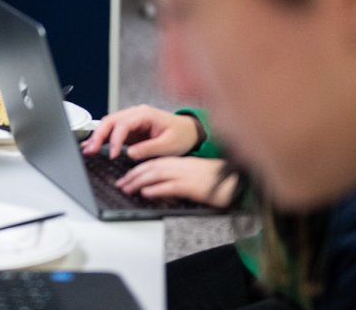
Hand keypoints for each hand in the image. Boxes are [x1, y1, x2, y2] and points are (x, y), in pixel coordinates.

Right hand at [82, 104, 201, 159]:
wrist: (189, 132)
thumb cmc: (182, 136)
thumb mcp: (169, 145)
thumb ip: (149, 148)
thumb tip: (130, 153)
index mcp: (145, 114)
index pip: (123, 124)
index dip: (115, 139)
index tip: (113, 154)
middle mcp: (135, 114)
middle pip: (110, 121)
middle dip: (98, 135)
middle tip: (91, 149)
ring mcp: (131, 121)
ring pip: (108, 125)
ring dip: (97, 136)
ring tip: (88, 149)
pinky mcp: (130, 129)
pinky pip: (112, 131)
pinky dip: (102, 138)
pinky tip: (93, 146)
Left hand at [116, 156, 236, 208]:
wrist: (236, 181)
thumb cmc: (215, 178)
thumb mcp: (191, 174)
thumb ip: (174, 177)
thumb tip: (156, 187)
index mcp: (178, 162)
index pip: (151, 163)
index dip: (135, 170)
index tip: (124, 178)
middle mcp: (179, 166)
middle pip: (149, 168)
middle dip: (131, 176)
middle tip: (119, 184)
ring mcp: (185, 175)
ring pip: (156, 175)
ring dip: (138, 182)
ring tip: (127, 189)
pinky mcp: (192, 187)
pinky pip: (170, 187)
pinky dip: (156, 189)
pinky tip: (146, 193)